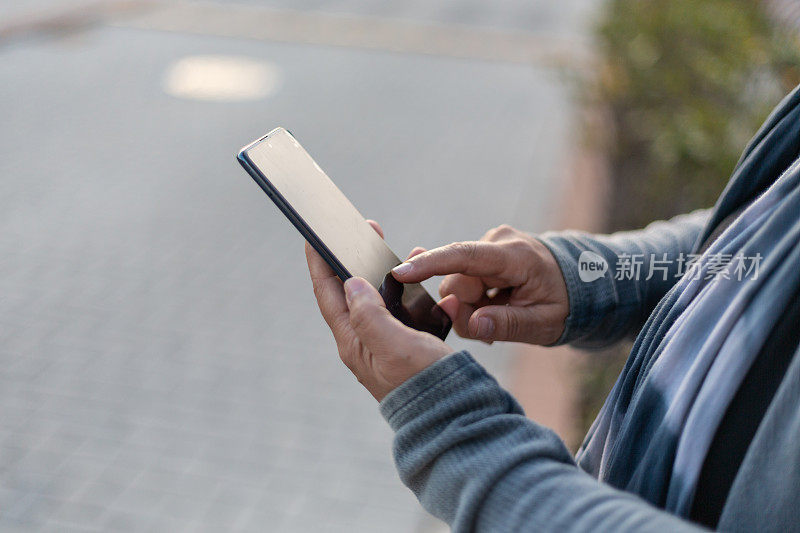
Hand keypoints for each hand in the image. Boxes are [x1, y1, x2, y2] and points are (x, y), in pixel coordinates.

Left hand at [305, 221, 452, 400]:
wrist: (457, 416)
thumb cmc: (425, 384)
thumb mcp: (393, 346)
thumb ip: (369, 314)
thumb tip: (351, 283)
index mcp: (354, 342)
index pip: (328, 294)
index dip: (319, 263)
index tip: (315, 236)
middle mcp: (367, 342)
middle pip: (354, 292)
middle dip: (359, 259)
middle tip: (369, 232)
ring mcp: (389, 344)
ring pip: (385, 299)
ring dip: (394, 275)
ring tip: (408, 254)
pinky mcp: (412, 346)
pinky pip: (412, 313)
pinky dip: (421, 296)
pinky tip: (437, 292)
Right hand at [391, 225, 568, 344]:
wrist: (579, 281)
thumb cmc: (564, 303)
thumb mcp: (544, 323)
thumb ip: (507, 324)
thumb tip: (472, 324)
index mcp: (514, 256)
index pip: (464, 256)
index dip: (430, 264)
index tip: (400, 272)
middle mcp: (497, 242)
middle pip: (455, 282)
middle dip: (465, 309)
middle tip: (492, 327)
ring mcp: (489, 244)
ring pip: (456, 284)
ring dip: (471, 307)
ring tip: (499, 316)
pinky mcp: (483, 252)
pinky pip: (463, 280)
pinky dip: (475, 300)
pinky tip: (495, 307)